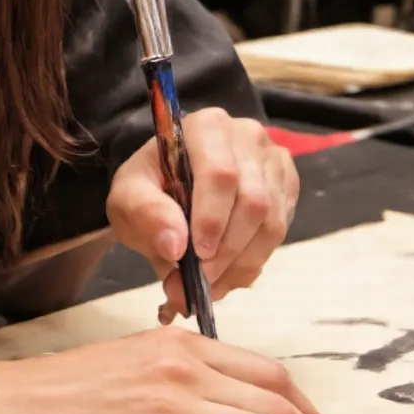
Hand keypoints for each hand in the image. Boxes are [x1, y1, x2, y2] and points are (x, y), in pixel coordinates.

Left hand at [108, 110, 298, 322]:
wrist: (168, 184)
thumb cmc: (149, 185)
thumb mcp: (128, 197)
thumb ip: (146, 214)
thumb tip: (176, 246)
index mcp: (205, 127)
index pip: (220, 174)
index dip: (212, 219)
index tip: (196, 255)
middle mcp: (247, 136)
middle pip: (252, 201)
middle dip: (226, 250)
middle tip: (199, 282)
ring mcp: (272, 160)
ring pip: (271, 222)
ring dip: (241, 263)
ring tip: (210, 286)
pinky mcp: (285, 186)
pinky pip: (279, 232)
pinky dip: (253, 262)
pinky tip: (228, 274)